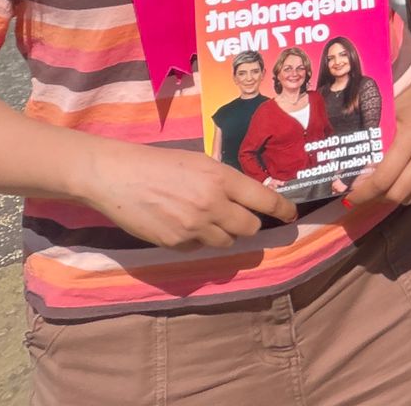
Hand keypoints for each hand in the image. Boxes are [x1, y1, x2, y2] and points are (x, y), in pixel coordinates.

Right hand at [81, 139, 296, 250]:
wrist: (118, 177)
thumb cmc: (160, 163)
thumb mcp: (200, 163)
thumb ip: (224, 181)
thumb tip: (246, 198)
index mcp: (222, 179)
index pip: (263, 200)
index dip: (282, 209)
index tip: (291, 215)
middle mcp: (213, 205)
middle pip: (250, 228)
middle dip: (248, 224)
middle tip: (239, 217)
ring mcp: (194, 227)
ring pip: (226, 242)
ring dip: (223, 234)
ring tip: (205, 218)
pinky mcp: (175, 244)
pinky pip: (198, 247)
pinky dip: (196, 239)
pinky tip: (180, 223)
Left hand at [344, 66, 410, 209]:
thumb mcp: (389, 113)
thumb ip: (375, 140)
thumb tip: (353, 168)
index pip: (384, 177)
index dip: (364, 192)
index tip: (350, 196)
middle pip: (399, 193)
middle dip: (376, 199)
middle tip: (361, 196)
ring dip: (393, 196)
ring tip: (379, 189)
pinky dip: (410, 187)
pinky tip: (401, 177)